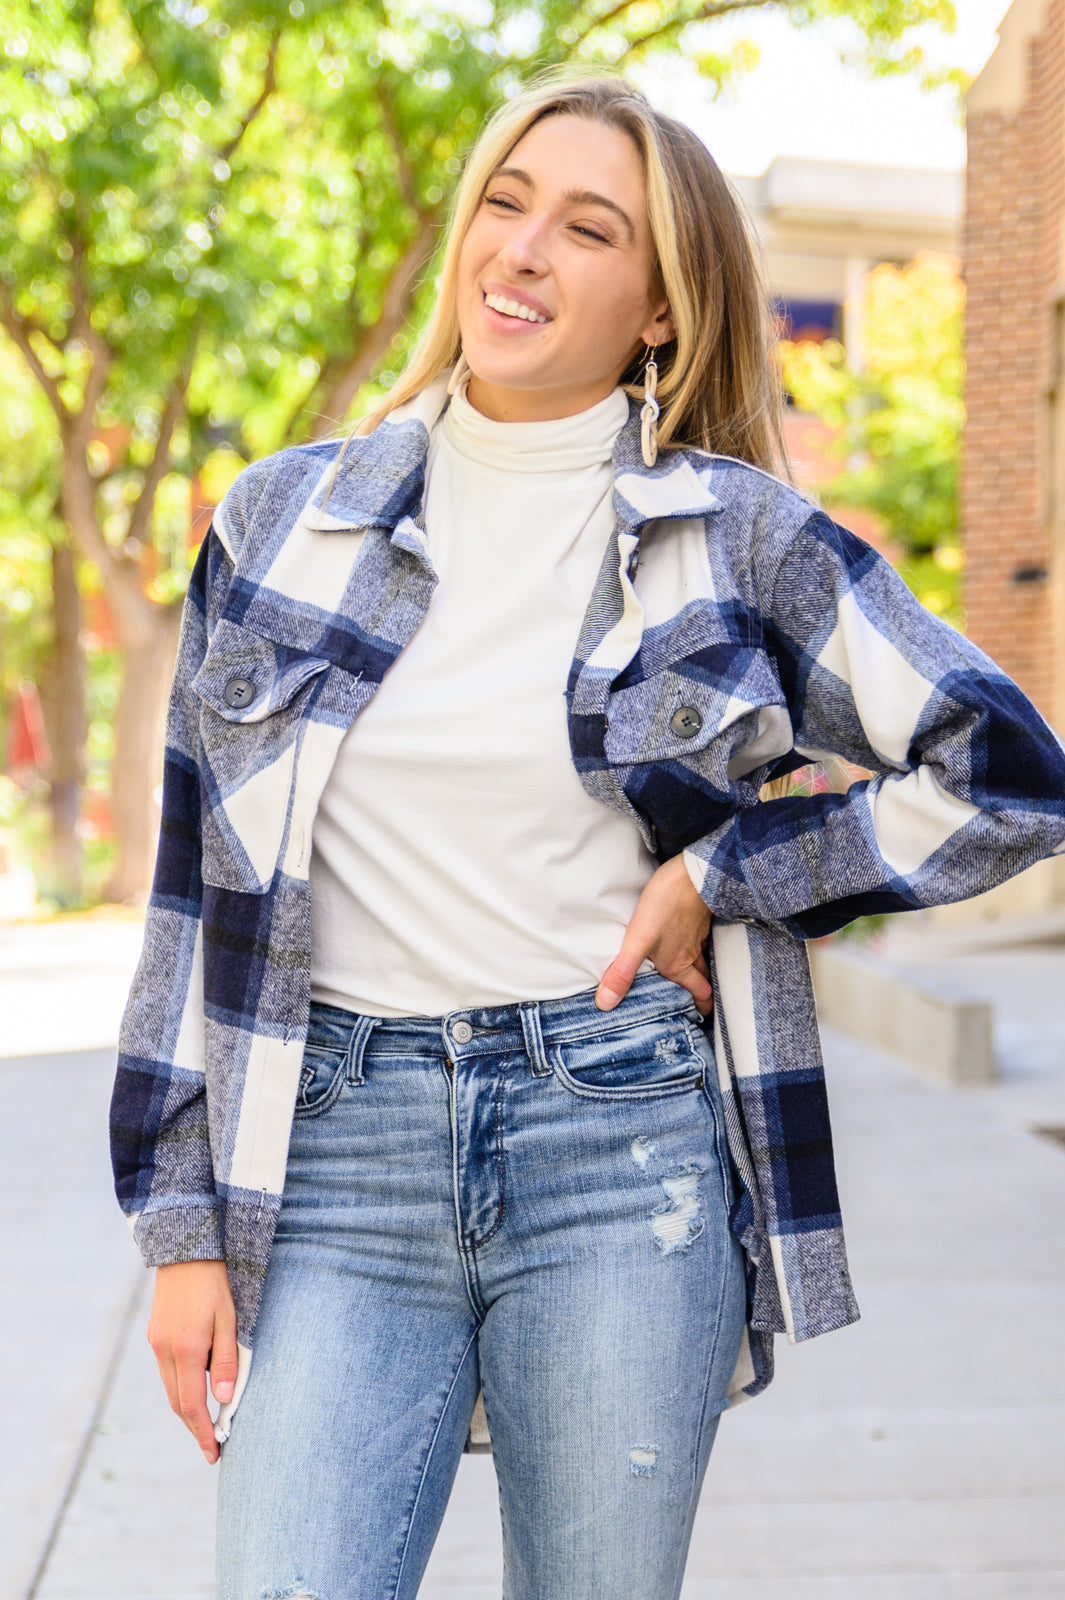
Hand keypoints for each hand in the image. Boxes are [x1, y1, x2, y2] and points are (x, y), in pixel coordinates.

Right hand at [147, 1259, 237, 1464]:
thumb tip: (224, 1400)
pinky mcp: (155, 1336)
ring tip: (207, 1425)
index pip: (192, 1405)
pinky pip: (167, 1372)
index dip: (202, 1432)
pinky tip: (197, 1390)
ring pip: (170, 1389)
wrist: (185, 1251)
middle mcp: (166, 1351)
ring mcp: (157, 1344)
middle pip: (177, 1404)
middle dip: (195, 1428)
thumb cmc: (216, 1283)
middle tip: (212, 1448)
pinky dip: (181, 1388)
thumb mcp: (230, 1319)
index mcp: (188, 1349)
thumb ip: (227, 1360)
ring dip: (187, 1410)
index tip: (214, 1452)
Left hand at [596, 853, 712, 1014]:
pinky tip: (682, 941)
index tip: (696, 1017)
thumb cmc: (667, 906)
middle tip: (691, 1001)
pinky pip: (699, 941)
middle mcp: (691, 955)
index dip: (700, 1008)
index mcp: (678, 966)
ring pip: (702, 960)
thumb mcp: (638, 941)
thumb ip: (622, 972)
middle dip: (699, 993)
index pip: (699, 995)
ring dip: (697, 971)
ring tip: (685, 976)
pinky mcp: (698, 918)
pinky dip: (694, 947)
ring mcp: (697, 936)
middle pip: (703, 981)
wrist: (693, 872)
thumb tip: (606, 1004)